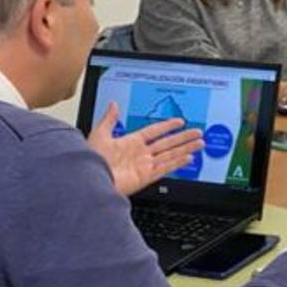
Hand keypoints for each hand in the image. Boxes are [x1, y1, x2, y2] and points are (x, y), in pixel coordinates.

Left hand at [87, 101, 203, 196]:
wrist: (87, 181)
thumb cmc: (89, 160)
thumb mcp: (99, 134)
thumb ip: (109, 120)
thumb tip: (113, 104)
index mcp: (130, 143)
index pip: (154, 131)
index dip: (167, 126)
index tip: (180, 122)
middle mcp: (139, 154)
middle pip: (167, 143)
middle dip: (183, 138)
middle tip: (198, 132)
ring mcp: (143, 166)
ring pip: (170, 155)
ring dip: (185, 149)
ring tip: (199, 143)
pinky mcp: (145, 178)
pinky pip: (165, 169)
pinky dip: (177, 164)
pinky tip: (188, 158)